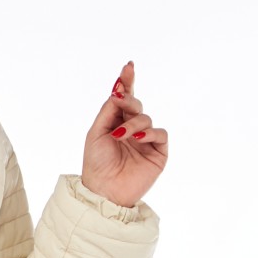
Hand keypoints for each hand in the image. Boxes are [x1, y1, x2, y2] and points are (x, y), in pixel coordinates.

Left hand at [80, 61, 167, 207]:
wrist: (104, 190)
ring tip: (121, 135)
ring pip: (146, 118)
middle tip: (119, 99)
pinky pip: (160, 134)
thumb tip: (119, 89)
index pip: (124, 98)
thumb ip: (109, 110)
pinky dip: (149, 133)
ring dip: (133, 123)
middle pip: (136, 105)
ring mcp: (146, 140)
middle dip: (128, 101)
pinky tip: (137, 138)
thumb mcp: (97, 132)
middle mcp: (132, 129)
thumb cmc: (96, 163)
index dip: (127, 82)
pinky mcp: (158, 152)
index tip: (128, 66)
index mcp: (116, 123)